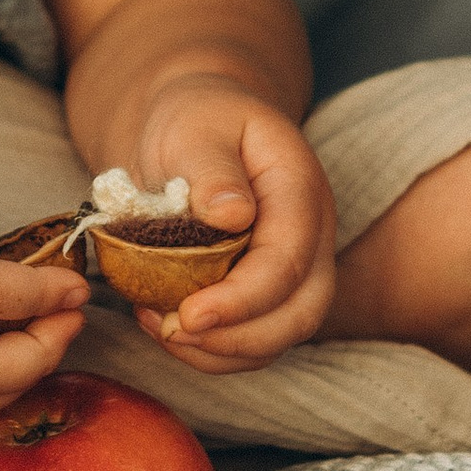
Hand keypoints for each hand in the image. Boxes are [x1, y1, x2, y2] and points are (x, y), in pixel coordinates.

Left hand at [121, 80, 334, 368]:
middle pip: (300, 311)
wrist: (199, 124)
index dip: (243, 299)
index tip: (189, 316)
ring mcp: (296, 267)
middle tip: (171, 330)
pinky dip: (212, 349)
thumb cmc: (197, 120)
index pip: (288, 260)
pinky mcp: (268, 290)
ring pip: (280, 335)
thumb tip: (232, 216)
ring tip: (160, 329)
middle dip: (238, 338)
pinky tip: (164, 326)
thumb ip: (211, 167)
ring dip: (222, 350)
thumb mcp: (196, 125)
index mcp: (299, 189)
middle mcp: (311, 235)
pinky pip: (253, 338)